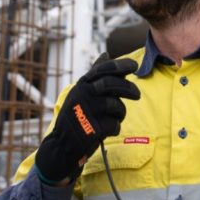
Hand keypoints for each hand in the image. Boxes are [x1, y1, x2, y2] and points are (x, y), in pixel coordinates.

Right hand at [35, 58, 140, 183]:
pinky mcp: (91, 129)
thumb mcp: (81, 92)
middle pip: (112, 85)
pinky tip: (107, 131)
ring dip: (120, 113)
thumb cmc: (77, 116)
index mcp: (82, 85)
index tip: (135, 66)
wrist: (62, 145)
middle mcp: (82, 94)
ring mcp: (86, 111)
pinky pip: (114, 124)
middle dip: (129, 88)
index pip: (103, 69)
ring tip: (115, 118)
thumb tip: (106, 54)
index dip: (121, 65)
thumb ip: (95, 75)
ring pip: (116, 106)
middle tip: (137, 95)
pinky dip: (114, 128)